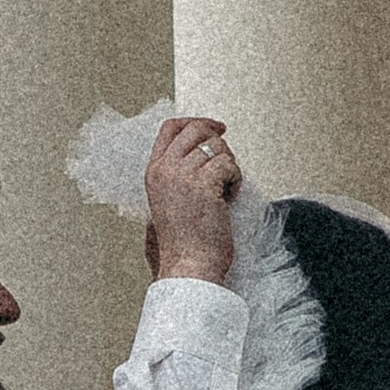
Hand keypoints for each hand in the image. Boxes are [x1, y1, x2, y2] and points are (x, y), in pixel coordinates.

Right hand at [144, 114, 238, 282]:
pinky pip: (230, 166)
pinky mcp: (204, 184)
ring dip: (229, 168)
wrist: (188, 266)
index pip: (171, 128)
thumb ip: (174, 177)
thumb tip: (198, 156)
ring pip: (218, 148)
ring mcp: (183, 175)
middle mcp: (165, 169)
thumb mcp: (165, 202)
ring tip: (224, 193)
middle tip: (227, 163)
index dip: (196, 122)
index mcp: (153, 172)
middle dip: (218, 141)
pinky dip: (236, 181)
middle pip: (196, 129)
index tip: (216, 128)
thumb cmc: (182, 245)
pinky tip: (228, 200)